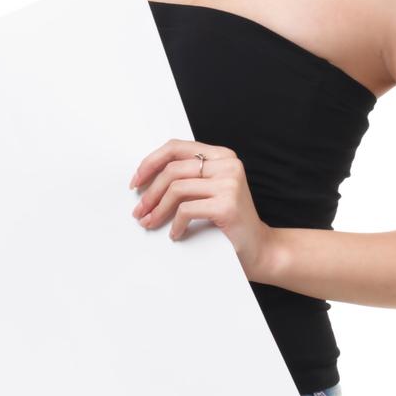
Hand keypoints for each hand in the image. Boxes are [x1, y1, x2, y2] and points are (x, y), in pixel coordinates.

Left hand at [129, 138, 277, 279]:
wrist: (259, 248)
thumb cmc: (229, 220)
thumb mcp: (208, 190)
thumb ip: (187, 177)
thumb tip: (145, 180)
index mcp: (221, 155)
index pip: (176, 147)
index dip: (150, 162)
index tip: (136, 181)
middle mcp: (228, 164)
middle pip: (172, 169)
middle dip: (150, 192)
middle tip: (139, 210)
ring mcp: (229, 183)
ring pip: (176, 188)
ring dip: (157, 209)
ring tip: (150, 222)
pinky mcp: (227, 205)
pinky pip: (186, 210)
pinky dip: (175, 224)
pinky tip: (175, 233)